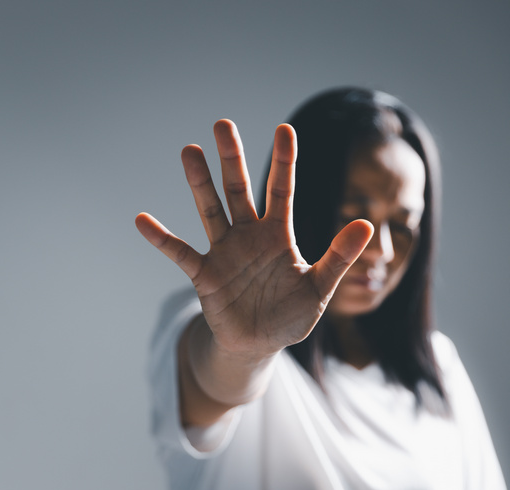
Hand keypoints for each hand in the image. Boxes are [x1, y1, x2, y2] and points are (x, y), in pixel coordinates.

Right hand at [136, 120, 372, 359]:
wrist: (259, 345)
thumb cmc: (290, 314)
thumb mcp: (319, 287)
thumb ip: (339, 257)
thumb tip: (366, 224)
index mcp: (277, 234)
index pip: (280, 190)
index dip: (283, 161)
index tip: (284, 130)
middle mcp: (248, 235)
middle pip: (239, 190)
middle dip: (232, 159)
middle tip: (223, 125)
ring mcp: (223, 252)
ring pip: (210, 210)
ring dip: (200, 183)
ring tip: (189, 151)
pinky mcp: (204, 274)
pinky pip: (180, 252)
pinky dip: (161, 238)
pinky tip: (142, 220)